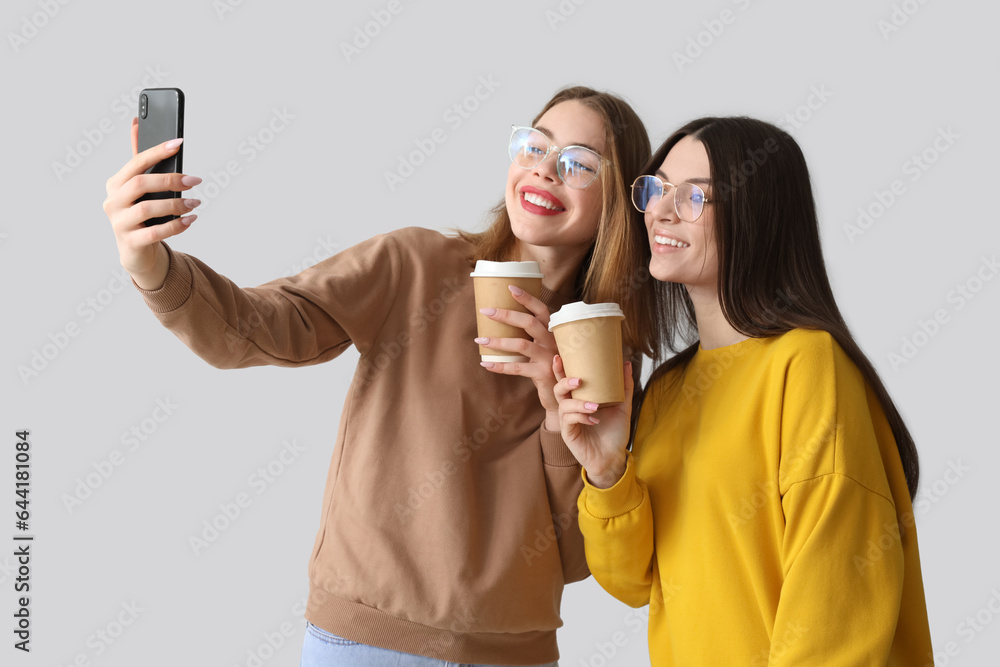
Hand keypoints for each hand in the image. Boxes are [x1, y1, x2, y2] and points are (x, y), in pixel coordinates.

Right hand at [103, 117, 201, 289]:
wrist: (136, 251)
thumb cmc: (140, 214)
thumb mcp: (138, 187)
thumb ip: (138, 158)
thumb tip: (136, 122)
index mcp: (116, 184)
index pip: (135, 162)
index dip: (156, 151)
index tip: (179, 143)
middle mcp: (113, 201)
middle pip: (140, 184)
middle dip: (170, 179)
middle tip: (195, 180)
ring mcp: (119, 223)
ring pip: (147, 209)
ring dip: (175, 204)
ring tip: (195, 203)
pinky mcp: (130, 242)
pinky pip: (155, 232)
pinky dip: (175, 225)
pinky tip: (191, 220)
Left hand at [477, 285, 559, 414]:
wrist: (563, 396)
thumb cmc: (549, 367)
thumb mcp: (544, 348)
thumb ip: (532, 336)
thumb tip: (504, 321)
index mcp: (552, 332)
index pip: (541, 309)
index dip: (527, 298)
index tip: (510, 288)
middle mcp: (553, 341)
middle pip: (529, 322)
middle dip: (506, 315)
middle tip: (486, 311)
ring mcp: (549, 357)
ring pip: (521, 344)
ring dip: (498, 342)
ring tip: (480, 340)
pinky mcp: (544, 373)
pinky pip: (518, 368)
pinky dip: (500, 366)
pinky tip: (486, 364)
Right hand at [552, 355, 632, 488]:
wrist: (613, 457)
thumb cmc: (614, 433)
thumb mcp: (622, 407)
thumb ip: (624, 387)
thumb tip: (626, 363)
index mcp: (579, 399)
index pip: (566, 381)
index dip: (560, 369)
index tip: (560, 356)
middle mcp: (570, 408)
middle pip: (557, 390)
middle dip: (564, 382)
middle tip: (579, 380)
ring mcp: (568, 421)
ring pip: (563, 405)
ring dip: (578, 403)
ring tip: (595, 405)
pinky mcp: (568, 433)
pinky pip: (569, 420)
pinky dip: (581, 417)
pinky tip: (594, 419)